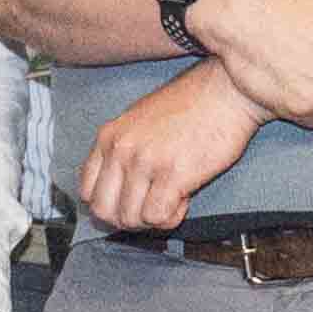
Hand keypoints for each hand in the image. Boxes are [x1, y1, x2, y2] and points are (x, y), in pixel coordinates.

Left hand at [78, 68, 266, 235]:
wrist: (226, 90)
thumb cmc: (191, 106)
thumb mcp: (139, 120)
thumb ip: (123, 150)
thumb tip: (117, 189)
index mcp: (109, 136)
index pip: (86, 191)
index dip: (109, 205)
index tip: (129, 203)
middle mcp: (121, 149)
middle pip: (103, 211)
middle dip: (127, 220)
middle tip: (151, 209)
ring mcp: (145, 162)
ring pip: (130, 219)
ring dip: (152, 220)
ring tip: (172, 200)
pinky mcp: (173, 174)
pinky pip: (157, 217)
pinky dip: (171, 218)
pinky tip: (184, 199)